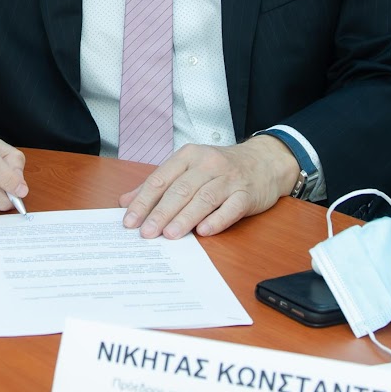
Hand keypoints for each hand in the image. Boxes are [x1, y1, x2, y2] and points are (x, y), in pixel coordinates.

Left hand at [118, 135, 299, 238]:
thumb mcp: (188, 168)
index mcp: (188, 156)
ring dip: (185, 218)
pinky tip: (204, 232)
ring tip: (169, 235)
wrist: (264, 161)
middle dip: (161, 212)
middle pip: (180, 189)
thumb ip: (158, 184)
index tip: (130, 220)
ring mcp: (229, 178)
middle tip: (146, 233)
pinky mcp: (247, 194)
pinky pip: (231, 208)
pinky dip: (217, 220)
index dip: (143, 201)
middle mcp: (207, 164)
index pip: (160, 179)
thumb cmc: (220, 168)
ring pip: (203, 198)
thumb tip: (126, 202)